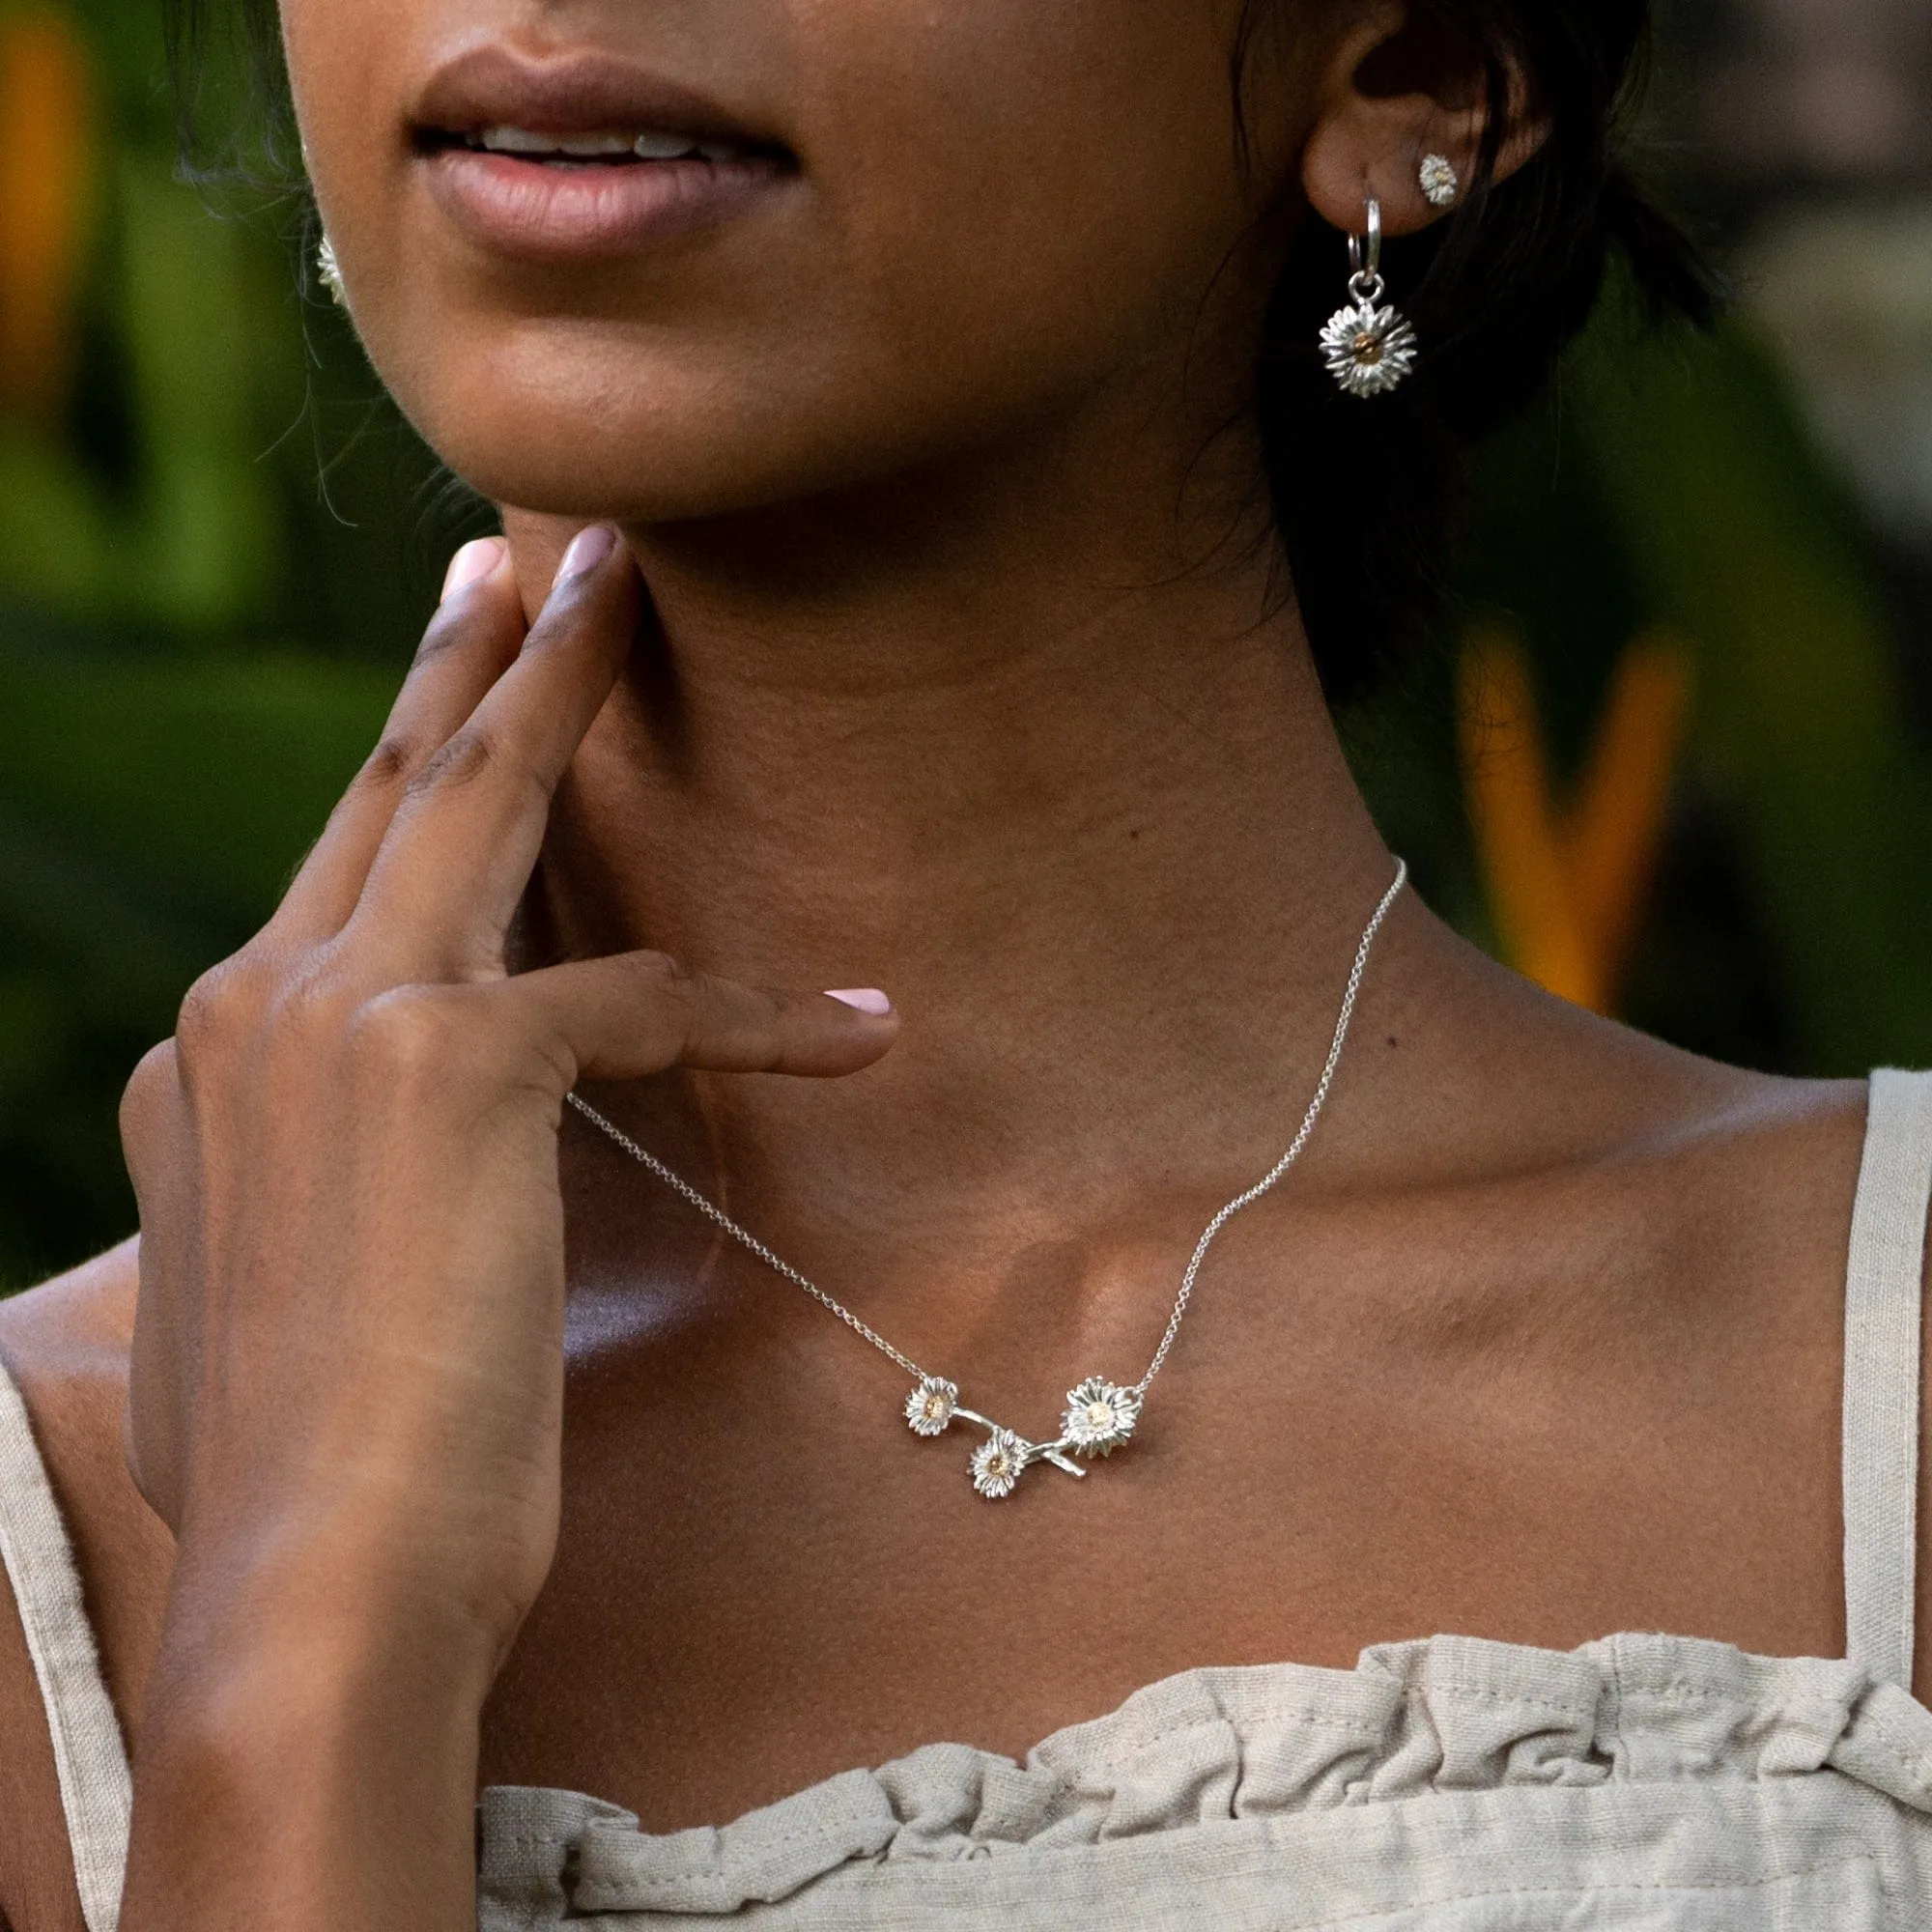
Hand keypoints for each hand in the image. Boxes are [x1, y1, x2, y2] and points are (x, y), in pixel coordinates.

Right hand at [115, 528, 896, 1925]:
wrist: (311, 1583)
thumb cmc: (306, 1475)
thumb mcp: (240, 1305)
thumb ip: (255, 1196)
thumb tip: (274, 1179)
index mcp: (208, 1057)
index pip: (338, 879)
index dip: (404, 785)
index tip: (446, 705)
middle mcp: (256, 1003)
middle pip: (389, 789)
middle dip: (465, 657)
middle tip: (522, 554)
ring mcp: (342, 1017)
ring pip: (482, 798)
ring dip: (567, 680)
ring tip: (626, 587)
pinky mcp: (456, 1064)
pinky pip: (644, 995)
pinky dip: (765, 1016)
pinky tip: (863, 1031)